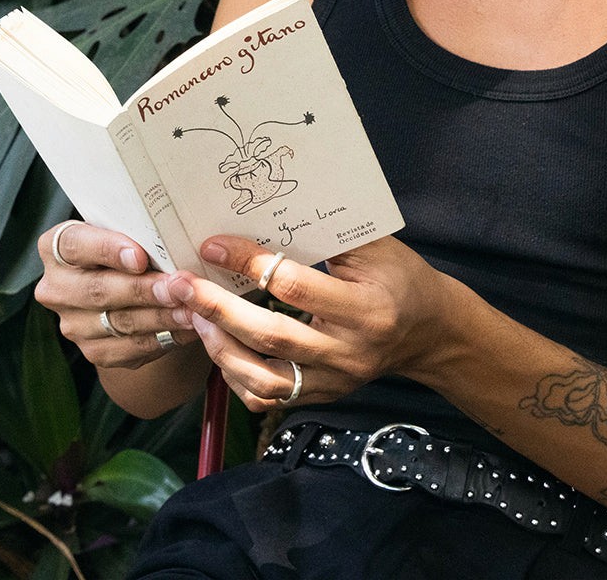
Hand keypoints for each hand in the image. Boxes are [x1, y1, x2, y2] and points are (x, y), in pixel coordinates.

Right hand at [35, 221, 199, 368]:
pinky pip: (131, 348)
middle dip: (141, 289)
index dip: (106, 249)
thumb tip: (173, 238)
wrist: (131, 288)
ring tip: (191, 308)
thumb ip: (140, 234)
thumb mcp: (129, 232)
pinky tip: (187, 327)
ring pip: (119, 322)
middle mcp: (57, 288)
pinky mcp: (94, 351)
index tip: (140, 257)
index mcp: (57, 247)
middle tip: (176, 287)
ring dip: (159, 316)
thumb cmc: (132, 247)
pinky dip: (163, 337)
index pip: (74, 244)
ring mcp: (73, 324)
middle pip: (97, 290)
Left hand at [158, 234, 453, 411]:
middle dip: (217, 309)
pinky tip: (220, 347)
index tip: (213, 245)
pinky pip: (268, 397)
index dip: (248, 264)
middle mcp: (348, 351)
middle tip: (179, 285)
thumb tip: (266, 209)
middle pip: (270, 336)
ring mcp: (334, 381)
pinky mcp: (322, 395)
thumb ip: (327, 232)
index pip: (294, 285)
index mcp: (365, 307)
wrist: (428, 331)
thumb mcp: (376, 247)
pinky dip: (236, 377)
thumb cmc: (399, 278)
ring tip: (194, 316)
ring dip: (220, 347)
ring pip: (263, 378)